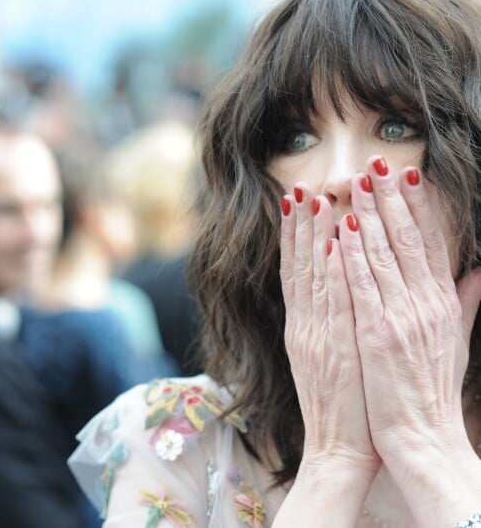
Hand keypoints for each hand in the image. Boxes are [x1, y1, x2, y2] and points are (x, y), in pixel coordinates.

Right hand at [280, 184, 378, 472]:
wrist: (339, 451)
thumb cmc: (343, 404)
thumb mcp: (333, 358)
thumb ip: (334, 321)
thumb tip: (340, 290)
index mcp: (305, 327)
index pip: (296, 272)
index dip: (295, 236)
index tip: (297, 203)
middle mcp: (305, 327)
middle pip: (299, 267)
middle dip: (300, 226)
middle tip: (300, 188)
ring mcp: (317, 338)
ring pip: (313, 278)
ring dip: (313, 238)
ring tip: (315, 201)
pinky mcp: (335, 353)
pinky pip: (334, 306)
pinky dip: (333, 275)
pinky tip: (336, 246)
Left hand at [339, 156, 472, 459]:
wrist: (423, 439)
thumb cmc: (432, 388)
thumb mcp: (456, 341)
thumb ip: (467, 302)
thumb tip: (478, 269)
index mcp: (442, 303)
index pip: (431, 244)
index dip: (420, 207)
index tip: (410, 175)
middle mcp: (424, 304)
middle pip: (406, 241)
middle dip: (392, 199)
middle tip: (379, 164)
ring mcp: (399, 318)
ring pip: (381, 255)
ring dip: (367, 216)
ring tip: (357, 183)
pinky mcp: (375, 334)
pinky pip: (361, 286)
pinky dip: (351, 255)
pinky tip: (340, 230)